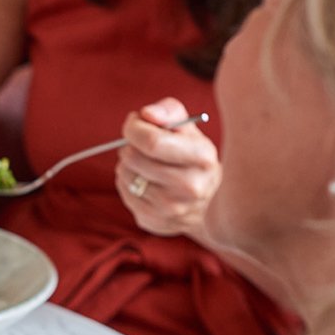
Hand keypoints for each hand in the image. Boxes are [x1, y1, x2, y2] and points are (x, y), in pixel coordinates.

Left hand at [114, 98, 220, 238]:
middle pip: (134, 158)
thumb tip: (146, 114)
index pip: (152, 142)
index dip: (134, 128)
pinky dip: (128, 184)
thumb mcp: (188, 129)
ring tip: (144, 165)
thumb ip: (169, 111)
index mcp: (202, 158)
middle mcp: (190, 187)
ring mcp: (173, 209)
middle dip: (130, 146)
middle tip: (138, 146)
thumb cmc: (191, 157)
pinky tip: (144, 182)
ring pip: (126, 175)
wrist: (208, 202)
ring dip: (127, 165)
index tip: (133, 123)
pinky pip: (125, 194)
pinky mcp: (157, 222)